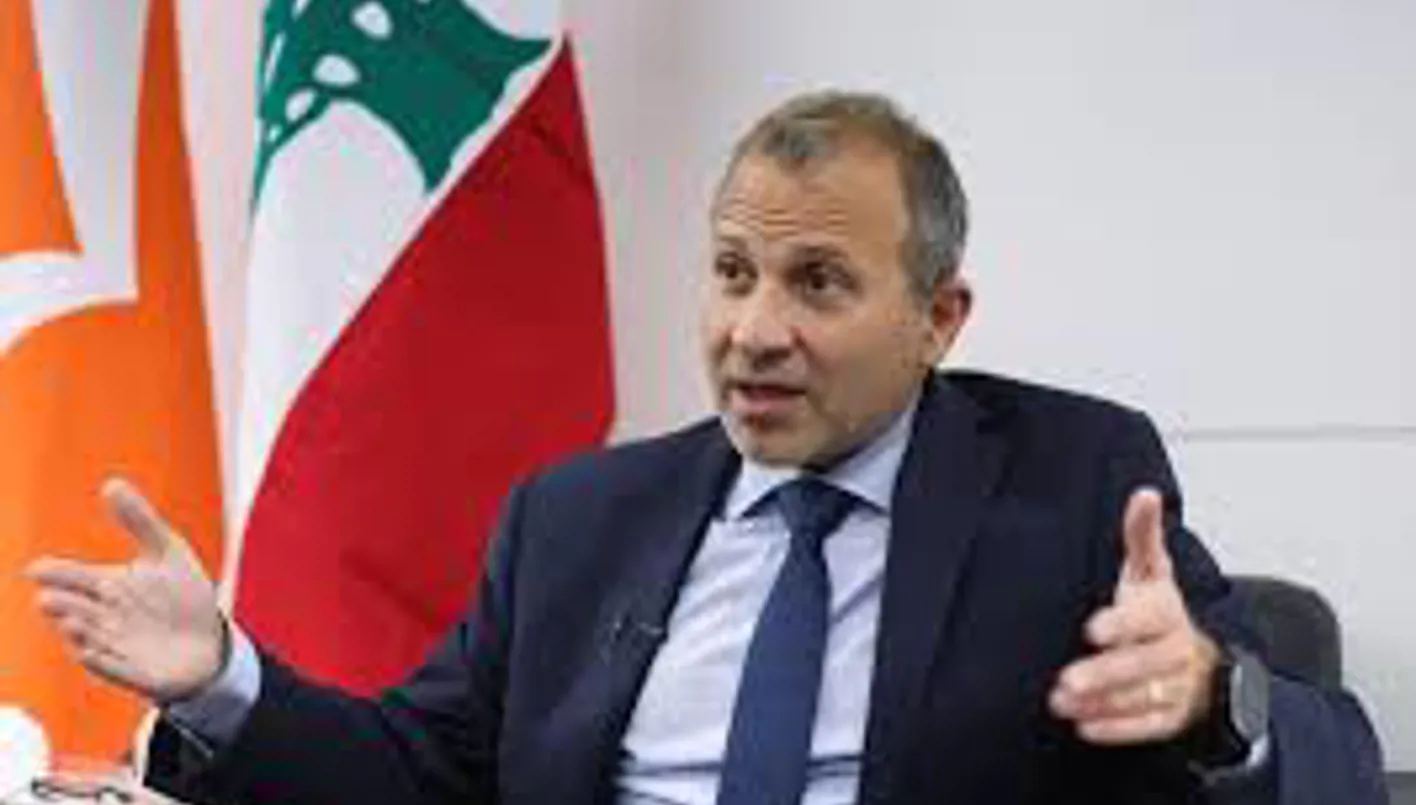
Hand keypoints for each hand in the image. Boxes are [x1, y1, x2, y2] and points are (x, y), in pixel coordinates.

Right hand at [24, 478, 225, 702]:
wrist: (209, 642)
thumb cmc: (182, 595)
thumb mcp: (167, 552)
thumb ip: (139, 521)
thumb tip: (111, 483)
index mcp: (106, 586)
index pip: (72, 577)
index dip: (54, 573)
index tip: (36, 569)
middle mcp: (103, 617)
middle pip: (73, 609)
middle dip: (62, 604)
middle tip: (53, 596)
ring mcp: (115, 647)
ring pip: (87, 640)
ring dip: (79, 632)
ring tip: (73, 621)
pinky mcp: (133, 673)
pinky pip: (113, 669)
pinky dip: (102, 662)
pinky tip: (90, 654)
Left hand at [1049, 487, 1220, 744]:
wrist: (1200, 662)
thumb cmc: (1158, 612)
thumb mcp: (1150, 571)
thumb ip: (1141, 535)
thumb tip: (1144, 494)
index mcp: (1167, 612)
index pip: (1147, 619)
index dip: (1121, 624)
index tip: (1091, 629)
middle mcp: (1175, 650)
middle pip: (1143, 664)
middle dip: (1104, 673)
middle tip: (1066, 680)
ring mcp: (1176, 686)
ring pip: (1142, 697)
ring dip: (1102, 702)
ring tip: (1062, 701)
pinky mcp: (1172, 716)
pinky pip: (1147, 726)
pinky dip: (1118, 728)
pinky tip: (1085, 725)